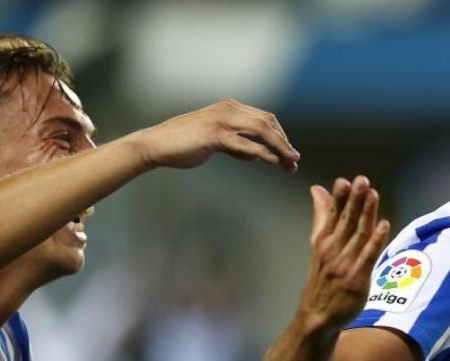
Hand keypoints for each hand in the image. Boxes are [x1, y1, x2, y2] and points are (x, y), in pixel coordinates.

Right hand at [131, 99, 299, 171]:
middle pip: (268, 123)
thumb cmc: (184, 145)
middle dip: (284, 144)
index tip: (289, 155)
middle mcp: (228, 109)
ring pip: (261, 131)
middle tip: (294, 162)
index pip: (265, 119)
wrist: (155, 145)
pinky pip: (244, 143)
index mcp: (230, 107)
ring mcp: (221, 121)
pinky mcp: (214, 135)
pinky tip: (272, 161)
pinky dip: (262, 152)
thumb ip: (236, 144)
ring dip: (279, 148)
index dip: (281, 137)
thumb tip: (255, 154)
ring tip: (290, 163)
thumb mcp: (216, 141)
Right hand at [298, 175, 390, 328]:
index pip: (331, 214)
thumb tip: (317, 189)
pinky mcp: (357, 279)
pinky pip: (368, 257)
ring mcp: (344, 265)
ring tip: (372, 195)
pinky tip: (384, 225)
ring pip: (358, 235)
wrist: (318, 315)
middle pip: (345, 221)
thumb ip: (321, 216)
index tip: (344, 181)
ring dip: (366, 215)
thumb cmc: (322, 277)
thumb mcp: (318, 244)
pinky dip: (376, 240)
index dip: (339, 198)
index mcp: (322, 240)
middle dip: (354, 201)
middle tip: (362, 180)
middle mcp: (332, 250)